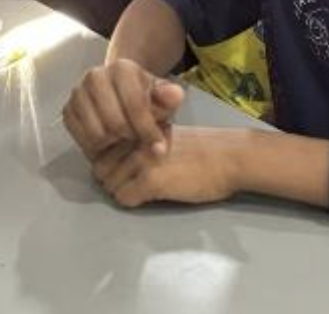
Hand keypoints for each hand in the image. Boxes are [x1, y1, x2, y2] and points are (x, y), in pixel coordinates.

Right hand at [63, 58, 184, 159]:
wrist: (118, 95)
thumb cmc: (144, 99)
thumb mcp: (163, 98)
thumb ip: (171, 97)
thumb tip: (174, 94)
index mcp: (122, 68)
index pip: (135, 105)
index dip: (149, 130)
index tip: (158, 145)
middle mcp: (95, 75)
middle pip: (115, 122)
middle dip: (130, 137)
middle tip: (138, 139)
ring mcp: (78, 92)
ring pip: (97, 132)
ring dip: (113, 142)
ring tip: (123, 139)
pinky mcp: (67, 108)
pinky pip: (80, 137)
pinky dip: (95, 145)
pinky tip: (108, 140)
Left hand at [92, 127, 239, 207]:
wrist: (228, 157)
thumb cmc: (201, 148)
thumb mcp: (161, 135)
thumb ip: (137, 141)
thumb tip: (114, 159)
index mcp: (136, 126)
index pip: (101, 148)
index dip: (107, 163)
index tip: (120, 169)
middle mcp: (134, 140)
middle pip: (100, 168)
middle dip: (111, 179)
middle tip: (129, 184)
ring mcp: (141, 160)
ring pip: (110, 185)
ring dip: (121, 191)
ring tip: (140, 190)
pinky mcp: (152, 180)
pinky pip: (124, 198)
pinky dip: (131, 201)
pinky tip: (148, 196)